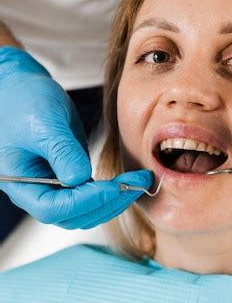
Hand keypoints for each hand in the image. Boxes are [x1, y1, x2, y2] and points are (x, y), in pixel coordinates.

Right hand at [0, 47, 153, 227]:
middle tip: (137, 184)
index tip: (115, 187)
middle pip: (73, 215)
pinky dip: (111, 191)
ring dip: (114, 200)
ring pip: (85, 210)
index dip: (87, 201)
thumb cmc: (24, 100)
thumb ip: (62, 152)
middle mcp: (37, 191)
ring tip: (139, 182)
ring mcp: (54, 185)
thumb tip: (81, 180)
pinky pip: (90, 194)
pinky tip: (129, 180)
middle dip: (108, 203)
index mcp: (21, 183)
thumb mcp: (44, 123)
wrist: (22, 87)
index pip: (55, 207)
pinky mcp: (68, 175)